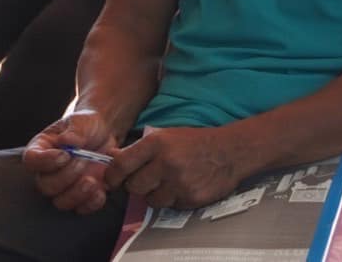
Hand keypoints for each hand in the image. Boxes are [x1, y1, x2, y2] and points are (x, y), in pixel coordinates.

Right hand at [21, 111, 120, 213]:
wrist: (105, 133)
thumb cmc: (85, 125)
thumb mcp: (81, 121)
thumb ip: (74, 130)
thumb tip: (66, 142)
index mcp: (42, 149)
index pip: (31, 160)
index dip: (45, 162)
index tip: (65, 155)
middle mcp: (49, 171)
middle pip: (45, 186)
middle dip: (66, 177)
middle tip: (84, 160)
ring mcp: (65, 186)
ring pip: (61, 202)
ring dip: (77, 194)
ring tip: (92, 180)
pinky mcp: (82, 196)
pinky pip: (81, 209)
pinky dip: (91, 203)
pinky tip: (101, 190)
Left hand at [105, 126, 242, 209]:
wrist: (229, 151)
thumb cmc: (194, 142)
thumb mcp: (165, 135)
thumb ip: (139, 148)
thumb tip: (112, 157)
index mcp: (156, 143)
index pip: (122, 165)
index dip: (112, 176)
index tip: (112, 180)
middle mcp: (165, 163)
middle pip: (134, 187)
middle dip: (137, 185)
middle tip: (147, 179)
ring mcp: (179, 182)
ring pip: (151, 200)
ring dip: (156, 194)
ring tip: (168, 182)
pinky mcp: (190, 198)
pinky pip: (171, 206)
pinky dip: (173, 199)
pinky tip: (182, 186)